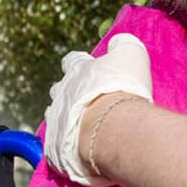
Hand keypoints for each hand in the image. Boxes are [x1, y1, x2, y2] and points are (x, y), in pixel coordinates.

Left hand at [44, 32, 152, 184]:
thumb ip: (124, 44)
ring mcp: (57, 118)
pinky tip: (80, 143)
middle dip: (68, 91)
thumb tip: (118, 43)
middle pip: (59, 88)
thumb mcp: (132, 54)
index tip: (87, 66)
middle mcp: (63, 91)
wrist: (112, 126)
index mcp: (79, 69)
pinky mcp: (56, 144)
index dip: (79, 63)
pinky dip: (67, 141)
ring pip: (54, 114)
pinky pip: (57, 141)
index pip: (73, 60)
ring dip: (65, 117)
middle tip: (86, 98)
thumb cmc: (122, 88)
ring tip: (82, 123)